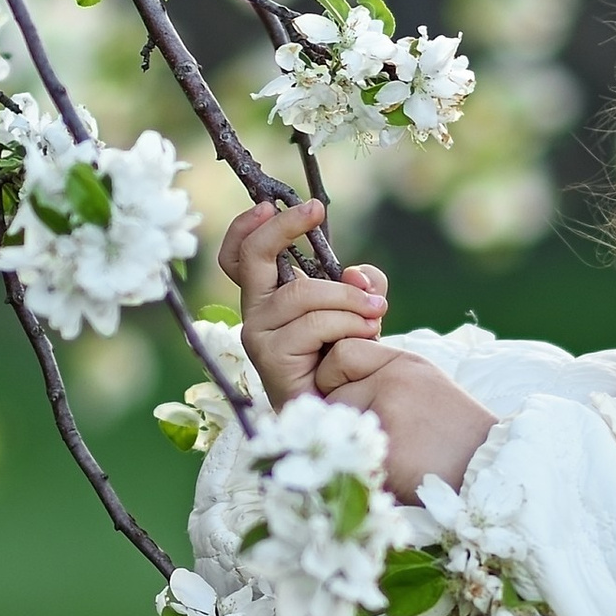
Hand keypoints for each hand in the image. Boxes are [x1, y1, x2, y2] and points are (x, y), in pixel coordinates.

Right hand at [216, 197, 385, 409]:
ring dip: (346, 298)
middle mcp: (256, 312)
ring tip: (376, 312)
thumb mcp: (360, 312)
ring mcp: (258, 336)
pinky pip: (313, 325)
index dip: (247, 227)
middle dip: (283, 227)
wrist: (341, 413)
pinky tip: (365, 336)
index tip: (271, 203)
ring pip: (301, 294)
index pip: (239, 256)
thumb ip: (362, 286)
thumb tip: (356, 273)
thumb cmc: (345, 361)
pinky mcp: (270, 359)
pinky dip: (346, 324)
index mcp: (270, 296)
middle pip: (252, 257)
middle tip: (314, 210)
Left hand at [318, 333, 496, 497]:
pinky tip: (390, 474)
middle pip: (333, 393)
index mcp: (404, 363)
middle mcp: (394, 381)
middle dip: (342, 418)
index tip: (352, 398)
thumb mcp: (425, 387)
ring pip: (336, 426)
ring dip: (348, 444)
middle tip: (372, 438)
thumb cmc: (455, 436)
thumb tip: (333, 385)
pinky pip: (347, 456)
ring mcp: (388, 414)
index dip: (336, 377)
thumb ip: (382, 378)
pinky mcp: (384, 450)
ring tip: (385, 456)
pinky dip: (360, 468)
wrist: (490, 470)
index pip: (342, 353)